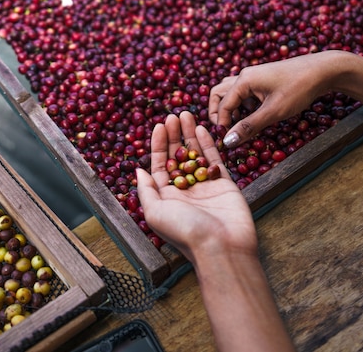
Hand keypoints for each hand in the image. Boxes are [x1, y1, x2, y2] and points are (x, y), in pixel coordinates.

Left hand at [136, 111, 257, 262]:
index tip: (160, 125)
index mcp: (167, 197)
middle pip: (178, 156)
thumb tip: (138, 171)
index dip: (159, 145)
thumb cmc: (185, 232)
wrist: (222, 247)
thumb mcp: (155, 212)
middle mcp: (186, 191)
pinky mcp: (225, 185)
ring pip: (196, 155)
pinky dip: (208, 144)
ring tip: (186, 115)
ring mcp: (206, 186)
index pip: (160, 165)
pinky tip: (202, 129)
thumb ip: (146, 190)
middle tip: (173, 115)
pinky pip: (215, 160)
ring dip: (190, 135)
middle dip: (175, 136)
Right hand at [208, 51, 351, 147]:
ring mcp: (254, 76)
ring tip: (237, 125)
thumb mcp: (274, 111)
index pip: (223, 105)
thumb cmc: (299, 88)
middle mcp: (245, 76)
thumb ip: (249, 126)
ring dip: (230, 108)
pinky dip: (242, 105)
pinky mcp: (263, 80)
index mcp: (244, 80)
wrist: (323, 70)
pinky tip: (252, 116)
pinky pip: (244, 92)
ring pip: (231, 92)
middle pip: (219, 94)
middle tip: (224, 131)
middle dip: (218, 113)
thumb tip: (228, 141)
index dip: (221, 125)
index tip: (225, 142)